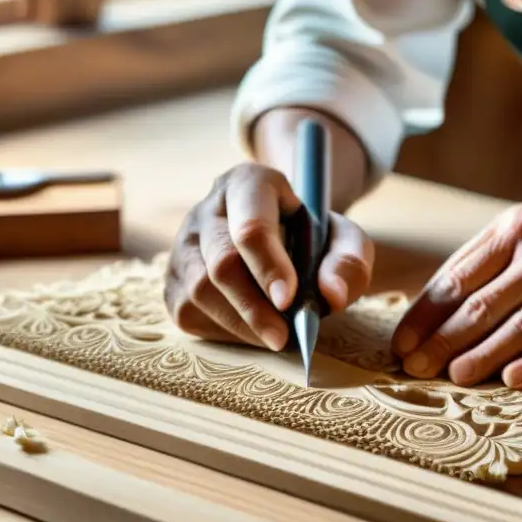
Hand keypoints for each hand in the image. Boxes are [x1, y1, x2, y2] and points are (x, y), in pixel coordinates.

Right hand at [164, 162, 374, 349]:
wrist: (283, 243)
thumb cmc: (314, 240)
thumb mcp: (345, 240)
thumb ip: (349, 262)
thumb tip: (332, 294)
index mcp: (250, 184)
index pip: (251, 227)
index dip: (268, 265)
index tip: (288, 299)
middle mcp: (208, 209)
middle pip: (222, 263)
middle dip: (254, 307)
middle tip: (285, 337)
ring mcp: (184, 244)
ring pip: (200, 291)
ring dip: (242, 325)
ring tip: (276, 336)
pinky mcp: (173, 279)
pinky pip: (189, 313)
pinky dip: (224, 332)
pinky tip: (252, 330)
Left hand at [390, 200, 521, 388]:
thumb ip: (488, 258)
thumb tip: (433, 305)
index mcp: (516, 229)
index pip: (456, 279)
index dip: (425, 316)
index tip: (401, 345)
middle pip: (480, 306)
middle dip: (441, 342)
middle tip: (414, 370)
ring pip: (518, 327)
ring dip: (480, 356)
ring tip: (453, 378)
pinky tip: (511, 380)